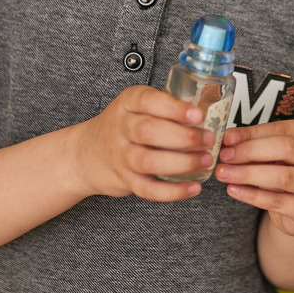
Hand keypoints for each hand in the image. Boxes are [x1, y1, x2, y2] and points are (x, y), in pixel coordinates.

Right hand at [69, 86, 213, 201]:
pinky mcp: (124, 179)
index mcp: (128, 103)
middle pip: (149, 131)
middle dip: (183, 137)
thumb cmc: (122, 126)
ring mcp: (121, 155)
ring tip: (205, 160)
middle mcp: (121, 127)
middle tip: (208, 139)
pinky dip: (172, 191)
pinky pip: (148, 189)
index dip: (174, 108)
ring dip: (182, 163)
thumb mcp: (136, 105)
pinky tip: (192, 188)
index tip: (197, 115)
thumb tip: (208, 108)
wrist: (85, 153)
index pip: (148, 101)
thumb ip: (165, 105)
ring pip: (149, 161)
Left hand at [217, 120, 293, 236]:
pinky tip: (233, 190)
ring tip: (224, 173)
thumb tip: (228, 138)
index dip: (252, 133)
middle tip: (225, 156)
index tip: (227, 138)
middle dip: (251, 151)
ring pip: (283, 177)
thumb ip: (256, 143)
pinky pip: (277, 201)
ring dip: (249, 174)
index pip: (282, 129)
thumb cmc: (289, 172)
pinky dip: (252, 195)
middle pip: (287, 148)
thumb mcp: (276, 153)